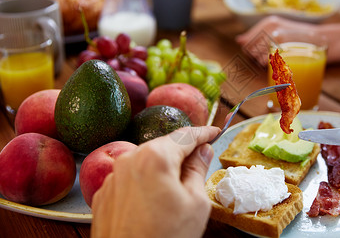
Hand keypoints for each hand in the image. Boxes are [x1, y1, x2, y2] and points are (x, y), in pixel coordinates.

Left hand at [91, 126, 220, 237]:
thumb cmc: (165, 237)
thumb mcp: (195, 203)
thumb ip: (199, 169)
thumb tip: (203, 150)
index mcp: (154, 157)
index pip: (185, 136)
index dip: (204, 133)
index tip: (215, 132)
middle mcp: (129, 160)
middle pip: (163, 147)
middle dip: (182, 152)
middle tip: (201, 161)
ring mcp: (113, 178)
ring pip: (145, 163)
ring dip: (163, 169)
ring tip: (177, 189)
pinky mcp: (104, 195)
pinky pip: (131, 179)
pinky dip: (145, 182)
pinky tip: (155, 202)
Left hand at [235, 15, 339, 65]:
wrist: (327, 39)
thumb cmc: (303, 37)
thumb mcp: (281, 30)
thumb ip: (260, 34)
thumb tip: (239, 40)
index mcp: (269, 22)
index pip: (246, 40)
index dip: (251, 50)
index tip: (262, 53)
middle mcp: (270, 28)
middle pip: (249, 50)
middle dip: (256, 58)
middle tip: (272, 58)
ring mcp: (276, 39)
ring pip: (256, 58)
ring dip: (263, 64)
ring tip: (278, 60)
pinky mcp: (283, 50)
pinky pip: (266, 63)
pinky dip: (270, 67)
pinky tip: (280, 63)